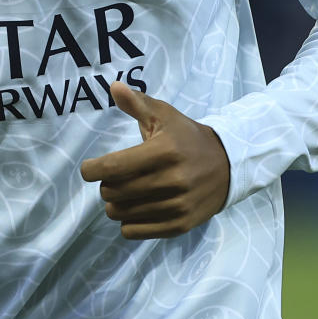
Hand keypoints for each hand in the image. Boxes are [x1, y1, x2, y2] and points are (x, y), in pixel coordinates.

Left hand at [80, 81, 230, 239]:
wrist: (228, 165)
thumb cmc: (187, 137)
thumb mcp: (165, 115)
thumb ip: (137, 102)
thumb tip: (113, 86)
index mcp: (164, 151)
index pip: (113, 167)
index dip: (92, 170)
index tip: (89, 168)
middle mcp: (171, 180)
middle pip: (113, 192)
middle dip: (105, 184)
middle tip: (115, 177)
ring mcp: (177, 206)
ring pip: (120, 214)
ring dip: (115, 204)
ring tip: (126, 192)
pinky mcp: (180, 225)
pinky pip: (133, 232)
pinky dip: (128, 222)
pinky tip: (137, 207)